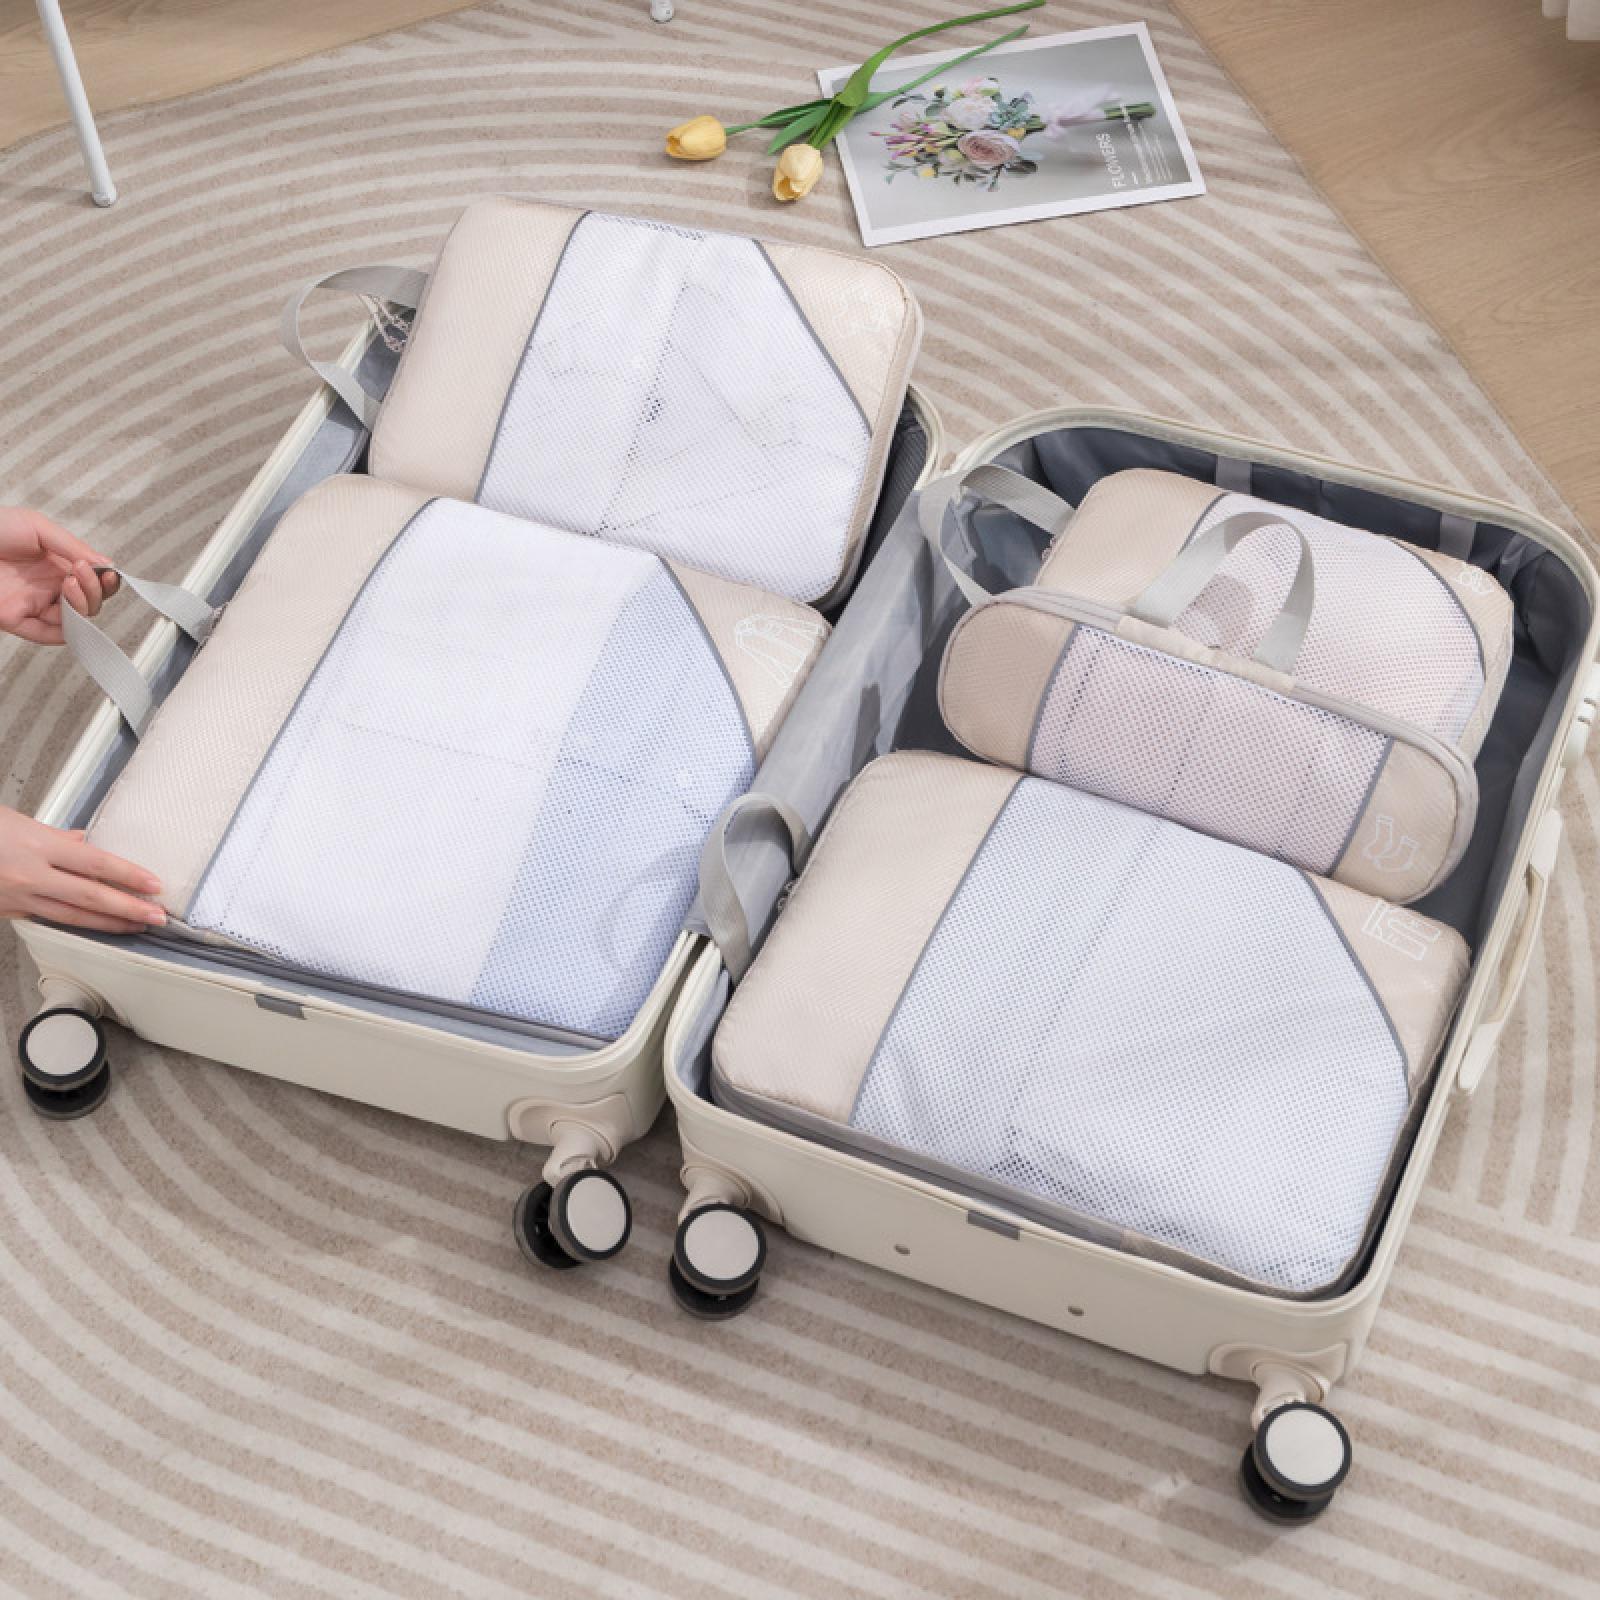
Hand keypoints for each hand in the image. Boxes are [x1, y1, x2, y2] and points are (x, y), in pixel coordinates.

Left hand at [0, 507, 119, 644]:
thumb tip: (106, 564)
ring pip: (74, 621)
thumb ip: (73, 546)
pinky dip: (65, 633)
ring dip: (82, 607)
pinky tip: (69, 616)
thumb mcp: (37, 527)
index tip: (106, 571)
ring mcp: (33, 603)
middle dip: (94, 591)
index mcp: (55, 564)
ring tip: (70, 584)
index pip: (91, 581)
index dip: (105, 580)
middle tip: (81, 573)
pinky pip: (47, 636)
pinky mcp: (16, 619)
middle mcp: (47, 586)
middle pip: (88, 603)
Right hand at [0, 808, 163, 931]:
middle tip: (158, 917)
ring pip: (72, 916)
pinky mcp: (7, 912)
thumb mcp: (19, 822)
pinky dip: (75, 923)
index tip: (154, 885)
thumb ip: (56, 836)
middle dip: (128, 909)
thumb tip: (85, 842)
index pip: (97, 864)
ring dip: (108, 924)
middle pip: (91, 896)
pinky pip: (48, 919)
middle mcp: (31, 875)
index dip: (129, 876)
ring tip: (136, 926)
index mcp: (38, 846)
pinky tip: (95, 927)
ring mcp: (18, 897)